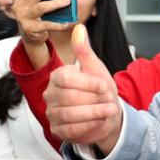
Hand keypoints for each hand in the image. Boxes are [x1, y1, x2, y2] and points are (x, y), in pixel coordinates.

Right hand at [14, 0, 72, 46]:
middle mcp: (19, 6)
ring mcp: (23, 18)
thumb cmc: (35, 14)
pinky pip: (47, 25)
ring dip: (56, 3)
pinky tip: (68, 22)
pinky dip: (58, 24)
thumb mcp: (35, 3)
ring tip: (67, 1)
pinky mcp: (30, 29)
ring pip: (41, 7)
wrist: (30, 35)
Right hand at [44, 25, 122, 152]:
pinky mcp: (57, 130)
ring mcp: (52, 113)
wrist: (106, 115)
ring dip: (95, 113)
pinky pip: (71, 130)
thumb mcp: (95, 68)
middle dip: (94, 99)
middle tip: (109, 99)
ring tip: (109, 110)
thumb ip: (85, 51)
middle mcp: (50, 95)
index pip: (66, 78)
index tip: (104, 85)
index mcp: (57, 76)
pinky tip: (100, 121)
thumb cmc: (100, 91)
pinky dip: (89, 126)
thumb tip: (79, 29)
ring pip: (70, 114)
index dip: (88, 83)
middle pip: (69, 97)